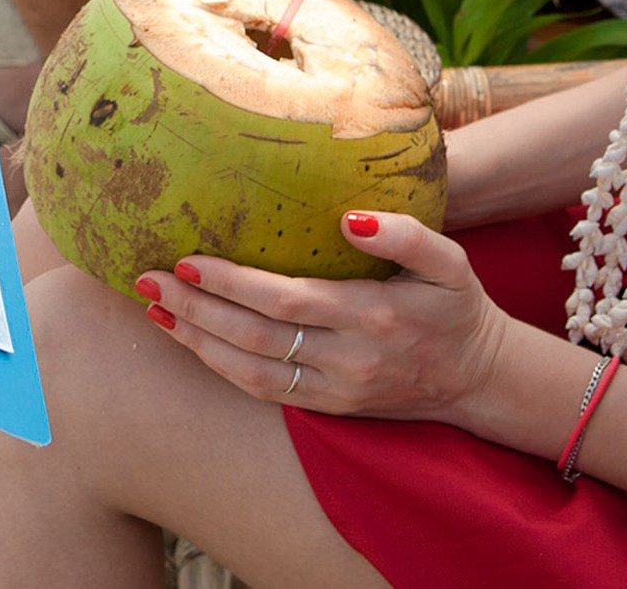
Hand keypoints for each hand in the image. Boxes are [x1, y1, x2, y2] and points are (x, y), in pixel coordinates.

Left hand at [137, 211, 509, 420]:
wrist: (479, 380)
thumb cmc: (456, 308)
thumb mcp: (450, 262)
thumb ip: (404, 235)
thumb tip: (349, 218)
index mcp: (373, 315)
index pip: (286, 300)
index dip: (231, 284)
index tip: (186, 260)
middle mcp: (348, 359)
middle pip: (255, 337)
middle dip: (196, 309)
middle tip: (146, 279)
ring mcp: (335, 390)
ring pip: (250, 372)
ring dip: (196, 342)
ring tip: (153, 308)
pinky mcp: (327, 408)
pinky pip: (264, 392)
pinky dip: (220, 368)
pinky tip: (190, 340)